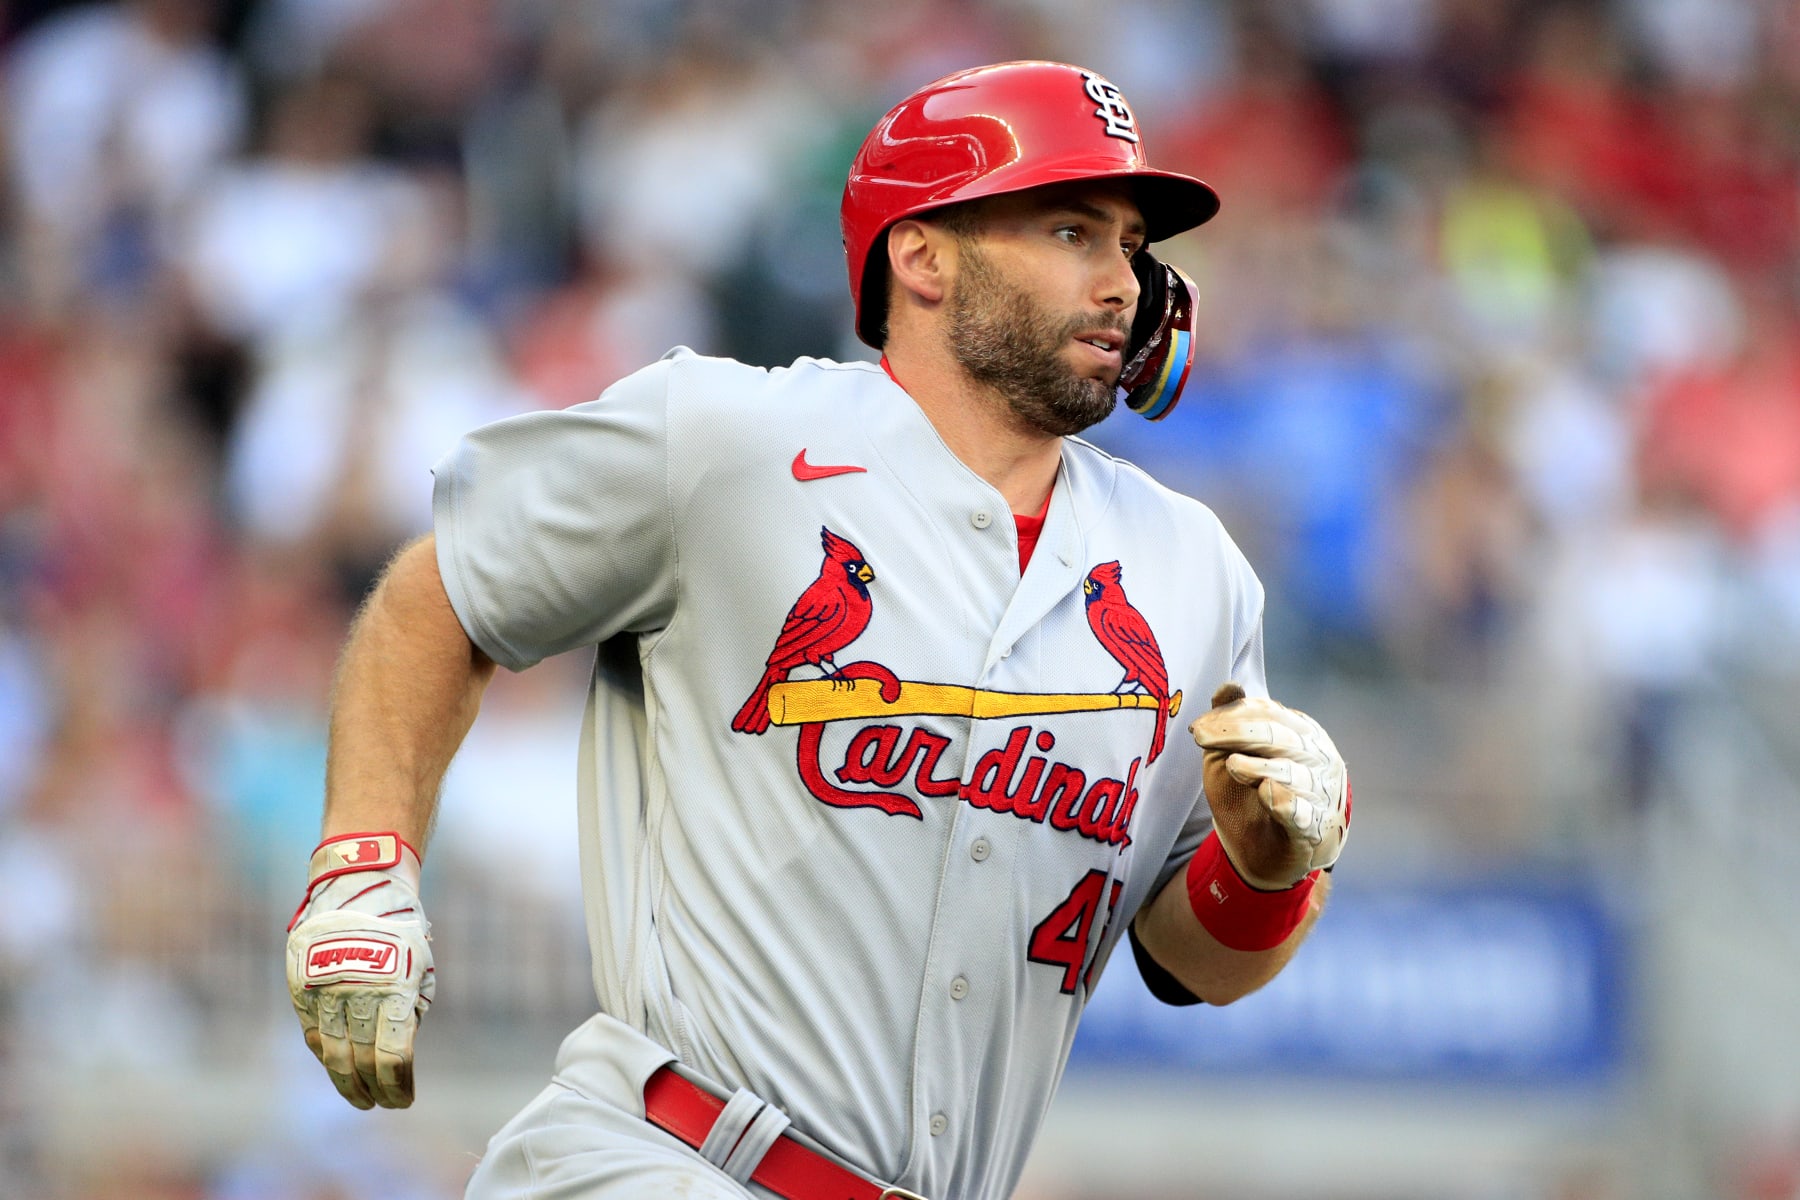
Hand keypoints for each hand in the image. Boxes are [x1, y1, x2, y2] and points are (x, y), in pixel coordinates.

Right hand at [285, 833, 434, 1108]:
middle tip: (383, 1105)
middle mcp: (356, 992)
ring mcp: (324, 990)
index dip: (398, 1086)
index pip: (393, 1056)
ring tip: (361, 1099)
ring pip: (332, 1053)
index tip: (404, 1101)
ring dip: (347, 1083)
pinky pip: (313, 1033)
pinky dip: (326, 1056)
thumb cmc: (400, 929)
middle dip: (375, 1090)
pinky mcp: (301, 987)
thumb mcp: (421, 967)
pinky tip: (338, 1068)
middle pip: (362, 1060)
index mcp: (394, 987)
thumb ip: (410, 1012)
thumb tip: (397, 1058)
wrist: (358, 885)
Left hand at [1189, 684, 1349, 889]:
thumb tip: (1228, 686)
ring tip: (1233, 764)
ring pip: (1292, 774)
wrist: (1268, 850)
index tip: (1197, 728)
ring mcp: (1318, 794)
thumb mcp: (1233, 753)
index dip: (1232, 716)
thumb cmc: (1252, 792)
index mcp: (1299, 732)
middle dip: (1239, 734)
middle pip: (1279, 738)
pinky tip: (1268, 793)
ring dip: (1261, 767)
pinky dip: (1287, 804)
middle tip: (1202, 738)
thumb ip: (1231, 721)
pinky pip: (1302, 815)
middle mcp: (1315, 758)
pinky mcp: (1312, 829)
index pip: (1268, 714)